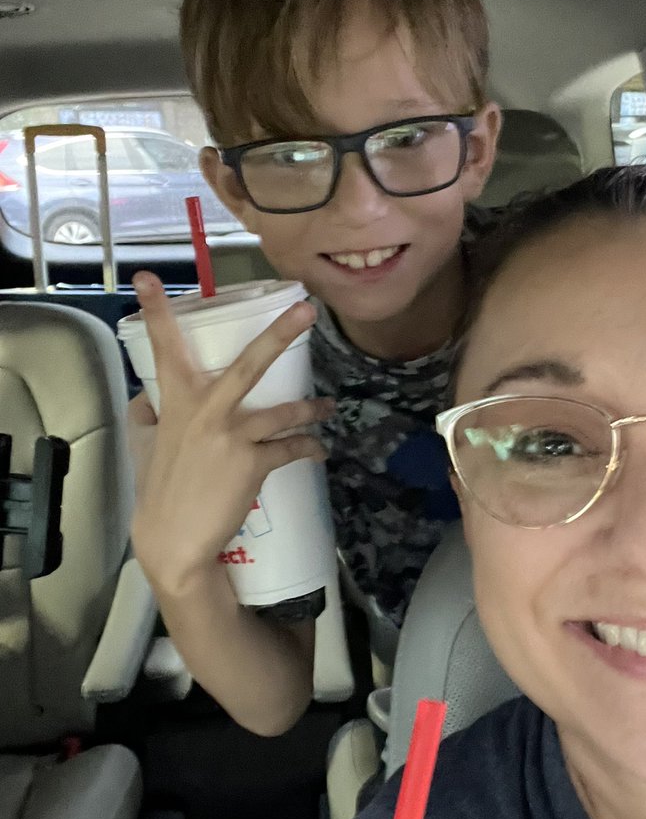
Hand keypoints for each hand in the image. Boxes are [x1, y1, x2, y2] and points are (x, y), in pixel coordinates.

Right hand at [128, 271, 333, 598]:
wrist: (174, 541)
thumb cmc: (158, 491)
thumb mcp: (145, 445)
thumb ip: (149, 414)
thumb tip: (149, 397)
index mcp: (175, 402)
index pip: (163, 348)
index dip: (156, 311)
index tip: (148, 277)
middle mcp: (205, 411)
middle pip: (248, 364)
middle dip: (280, 334)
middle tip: (308, 309)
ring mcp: (231, 437)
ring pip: (283, 411)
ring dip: (311, 407)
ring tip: (328, 406)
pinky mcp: (253, 463)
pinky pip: (290, 449)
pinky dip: (307, 448)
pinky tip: (317, 450)